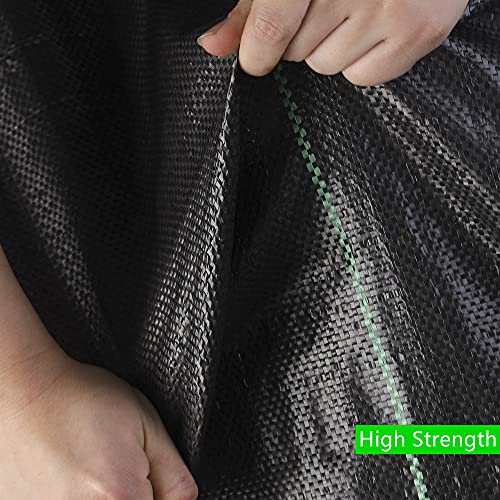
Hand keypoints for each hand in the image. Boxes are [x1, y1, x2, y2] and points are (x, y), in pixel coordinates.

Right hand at [0, 349, 197, 499]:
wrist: (25, 392)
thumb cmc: (81, 399)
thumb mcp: (147, 424)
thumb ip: (175, 476)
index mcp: (118, 497)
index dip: (161, 495)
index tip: (150, 477)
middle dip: (136, 495)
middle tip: (118, 466)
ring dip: (105, 497)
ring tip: (92, 470)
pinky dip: (77, 496)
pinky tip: (72, 476)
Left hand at [197, 0, 468, 84]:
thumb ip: (251, 7)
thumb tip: (214, 44)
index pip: (273, 22)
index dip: (257, 48)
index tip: (255, 58)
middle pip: (296, 50)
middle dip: (300, 36)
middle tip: (325, 6)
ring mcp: (394, 7)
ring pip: (325, 65)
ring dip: (329, 47)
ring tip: (353, 12)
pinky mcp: (420, 31)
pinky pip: (361, 77)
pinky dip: (359, 62)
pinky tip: (373, 28)